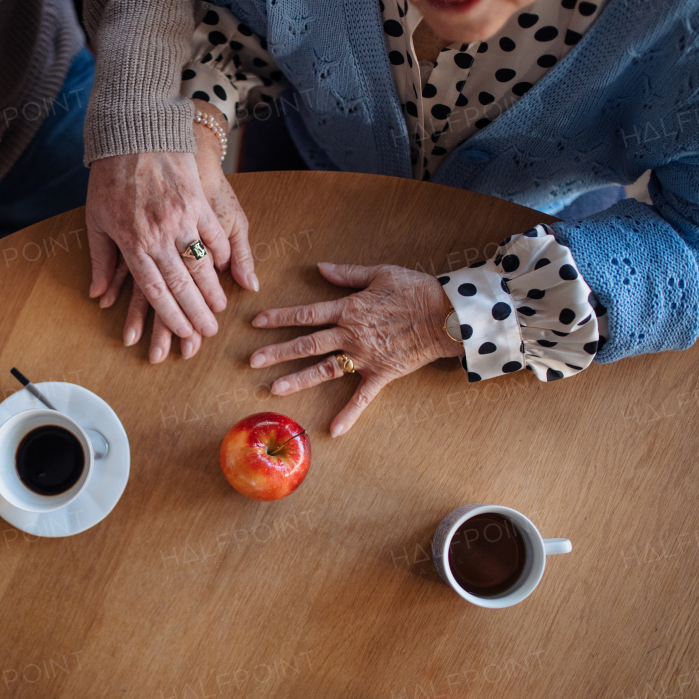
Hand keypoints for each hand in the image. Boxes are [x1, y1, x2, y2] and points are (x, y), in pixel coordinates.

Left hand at [92, 100, 257, 361]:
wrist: (132, 133)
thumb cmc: (109, 178)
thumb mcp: (96, 220)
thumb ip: (101, 261)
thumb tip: (97, 296)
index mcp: (132, 244)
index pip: (155, 291)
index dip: (172, 317)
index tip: (184, 334)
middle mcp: (158, 236)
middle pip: (182, 285)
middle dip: (197, 313)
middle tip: (208, 333)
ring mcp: (181, 218)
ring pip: (201, 264)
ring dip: (213, 289)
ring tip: (220, 308)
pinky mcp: (196, 201)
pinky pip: (215, 234)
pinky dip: (223, 253)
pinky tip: (229, 269)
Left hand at [250, 263, 459, 435]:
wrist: (447, 314)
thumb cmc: (415, 290)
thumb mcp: (380, 273)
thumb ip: (347, 274)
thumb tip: (320, 267)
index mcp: (348, 309)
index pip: (306, 314)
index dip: (279, 317)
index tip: (256, 322)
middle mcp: (350, 334)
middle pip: (307, 344)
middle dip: (277, 351)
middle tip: (251, 360)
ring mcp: (364, 356)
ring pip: (324, 369)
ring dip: (298, 379)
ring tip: (274, 389)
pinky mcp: (381, 373)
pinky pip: (362, 397)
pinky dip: (348, 414)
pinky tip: (333, 431)